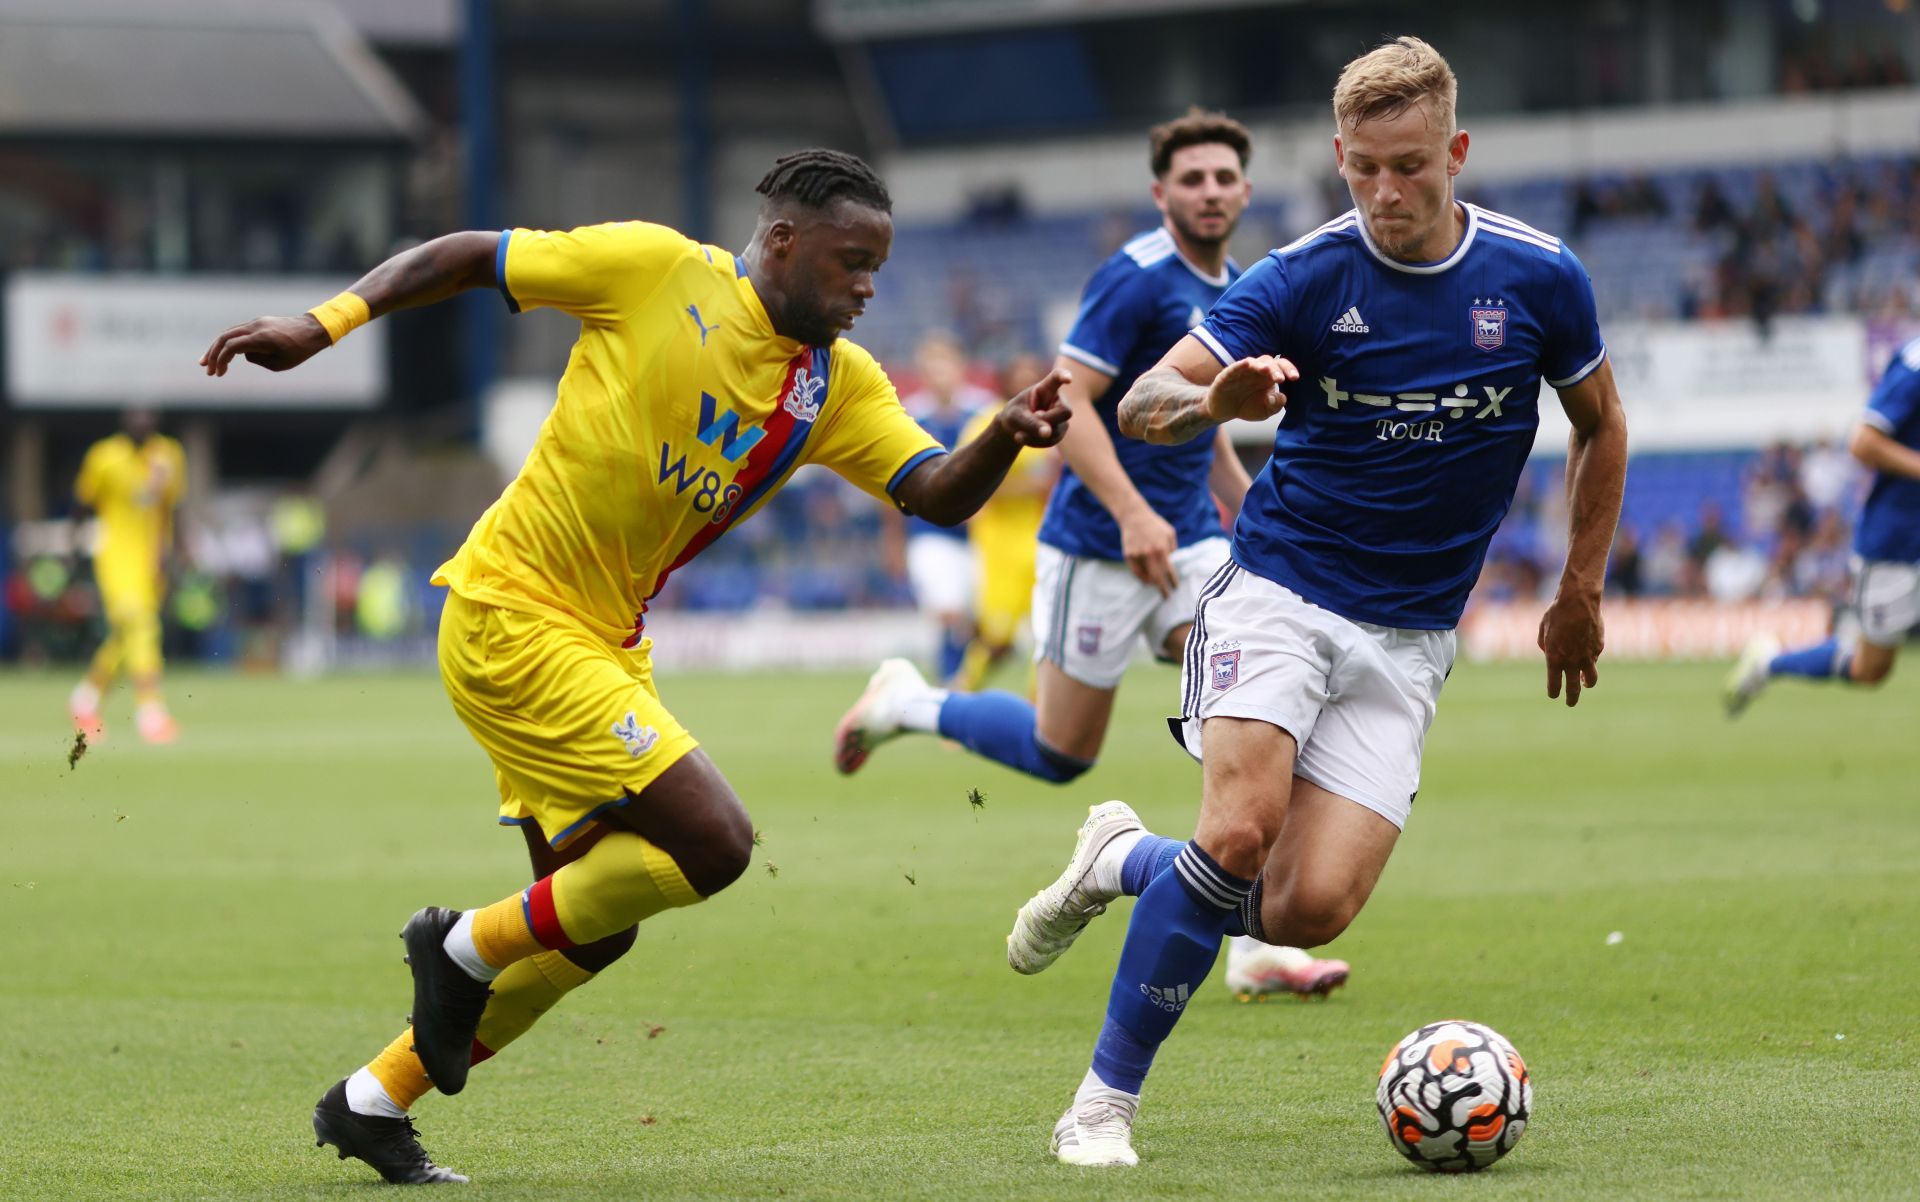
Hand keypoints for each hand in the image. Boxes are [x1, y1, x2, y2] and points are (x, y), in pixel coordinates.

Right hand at [200, 314, 332, 376]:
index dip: (221, 359)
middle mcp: (256, 326)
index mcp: (262, 338)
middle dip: (213, 353)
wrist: (313, 329)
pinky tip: (224, 353)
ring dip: (217, 347)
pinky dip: (229, 342)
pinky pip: (239, 332)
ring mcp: (256, 322)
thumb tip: (244, 354)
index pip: (232, 346)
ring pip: (229, 333)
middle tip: (206, 369)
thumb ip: (258, 359)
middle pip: (225, 337)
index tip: (219, 373)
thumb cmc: (300, 350)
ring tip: (209, 363)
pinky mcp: (258, 323)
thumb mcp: (280, 363)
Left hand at [995, 367, 1072, 446]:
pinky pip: (1052, 440)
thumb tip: (1048, 433)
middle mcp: (1058, 401)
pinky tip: (1025, 438)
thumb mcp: (1015, 416)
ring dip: (1037, 436)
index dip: (1064, 376)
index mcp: (1046, 388)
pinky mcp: (1060, 431)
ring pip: (1057, 430)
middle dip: (1048, 421)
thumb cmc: (1014, 414)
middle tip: (1032, 420)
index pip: (1057, 378)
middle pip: (1065, 412)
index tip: (1068, 378)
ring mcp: (1061, 417)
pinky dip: (1037, 442)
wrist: (1015, 426)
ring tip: (1019, 435)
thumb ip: (1030, 422)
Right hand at [1119, 505, 1178, 596]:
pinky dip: (1141, 577)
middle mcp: (1149, 554)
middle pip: (1157, 578)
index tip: (1175, 588)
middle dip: (1163, 590)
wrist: (1134, 516)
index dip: (1173, 582)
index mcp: (1162, 549)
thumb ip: (1173, 548)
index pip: (1169, 571)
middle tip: (1166, 597)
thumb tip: (1169, 561)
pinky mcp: (1128, 556)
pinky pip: (1136, 571)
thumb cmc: (1155, 524)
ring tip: (1156, 585)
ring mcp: (1137, 556)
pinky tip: (1146, 580)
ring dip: (1152, 582)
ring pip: (1145, 576)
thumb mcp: (1170, 533)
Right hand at [1204, 356, 1296, 423]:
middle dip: (1276, 369)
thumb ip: (1275, 406)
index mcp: (1268, 376)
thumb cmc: (1246, 407)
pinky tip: (1247, 364)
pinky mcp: (1227, 376)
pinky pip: (1234, 368)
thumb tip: (1282, 397)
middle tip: (1281, 380)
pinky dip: (1241, 365)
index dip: (1289, 369)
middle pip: (1269, 362)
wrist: (1223, 411)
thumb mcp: (1264, 411)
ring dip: (1260, 365)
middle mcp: (1256, 371)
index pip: (1281, 366)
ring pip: (1252, 362)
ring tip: (1266, 370)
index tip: (1295, 378)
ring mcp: (1241, 372)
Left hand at [1537, 589, 1603, 706]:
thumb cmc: (1557, 613)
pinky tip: (1587, 654)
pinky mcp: (1598, 648)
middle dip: (1571, 698)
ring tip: (1585, 685)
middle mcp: (1571, 661)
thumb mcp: (1543, 630)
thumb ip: (1545, 645)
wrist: (1579, 601)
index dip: (1553, 692)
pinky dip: (1590, 660)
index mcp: (1554, 658)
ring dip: (1587, 684)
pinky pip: (1594, 659)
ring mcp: (1587, 656)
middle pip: (1573, 689)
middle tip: (1570, 703)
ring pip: (1590, 679)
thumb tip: (1551, 654)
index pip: (1554, 684)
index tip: (1553, 695)